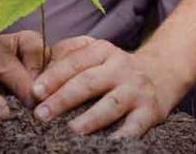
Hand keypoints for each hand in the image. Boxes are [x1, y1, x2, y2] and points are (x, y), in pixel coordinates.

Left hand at [32, 37, 185, 137]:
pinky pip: (134, 127)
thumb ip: (70, 57)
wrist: (161, 71)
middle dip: (63, 99)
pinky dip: (121, 137)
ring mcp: (136, 89)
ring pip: (110, 105)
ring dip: (89, 119)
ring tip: (70, 130)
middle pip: (88, 82)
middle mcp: (120, 67)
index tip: (35, 92)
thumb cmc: (115, 67)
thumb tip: (38, 75)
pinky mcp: (151, 111)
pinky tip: (106, 145)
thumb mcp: (97, 53)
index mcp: (102, 51)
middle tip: (41, 114)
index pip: (74, 62)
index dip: (53, 77)